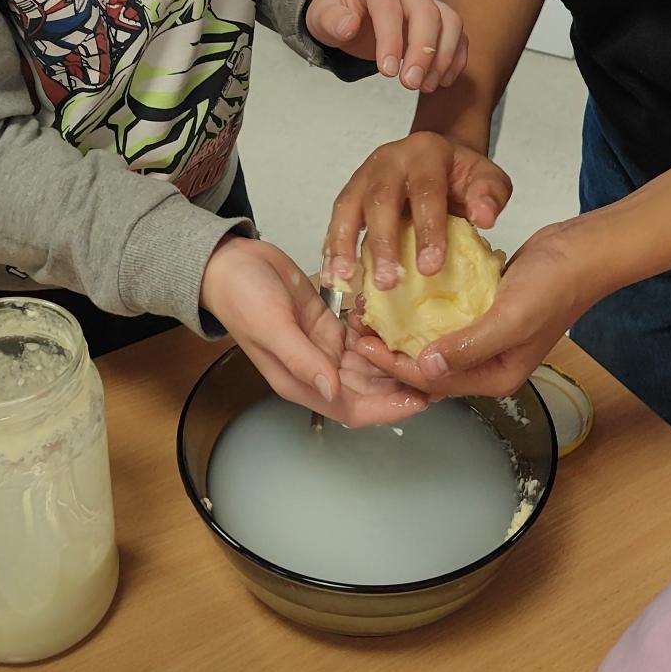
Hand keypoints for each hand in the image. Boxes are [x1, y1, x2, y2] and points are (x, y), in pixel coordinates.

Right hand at [200, 235, 427, 426]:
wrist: (230, 262)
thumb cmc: (243, 296)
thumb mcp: (272, 326)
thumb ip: (303, 360)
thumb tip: (334, 391)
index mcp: (302, 381)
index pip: (353, 409)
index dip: (388, 409)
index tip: (421, 399)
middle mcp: (318, 369)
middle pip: (369, 389)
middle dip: (401, 385)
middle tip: (440, 373)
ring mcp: (326, 346)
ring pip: (371, 362)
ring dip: (396, 358)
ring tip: (432, 348)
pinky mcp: (330, 322)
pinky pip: (364, 334)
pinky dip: (381, 330)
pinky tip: (402, 319)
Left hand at [305, 0, 466, 93]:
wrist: (351, 9)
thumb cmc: (338, 11)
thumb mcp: (321, 16)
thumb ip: (331, 20)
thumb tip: (348, 26)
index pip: (389, 8)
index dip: (391, 40)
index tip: (387, 72)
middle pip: (427, 13)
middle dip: (423, 52)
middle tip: (410, 84)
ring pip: (450, 21)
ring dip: (443, 57)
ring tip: (426, 86)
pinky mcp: (440, 17)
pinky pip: (458, 34)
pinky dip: (455, 58)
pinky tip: (441, 80)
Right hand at [323, 130, 512, 289]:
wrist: (438, 158)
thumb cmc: (462, 176)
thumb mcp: (487, 178)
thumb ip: (490, 194)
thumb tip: (484, 218)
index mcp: (426, 153)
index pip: (426, 190)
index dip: (427, 229)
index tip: (430, 267)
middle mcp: (390, 159)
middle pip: (380, 199)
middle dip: (382, 242)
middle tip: (388, 281)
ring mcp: (365, 175)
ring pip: (348, 207)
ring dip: (344, 245)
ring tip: (345, 279)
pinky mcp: (351, 192)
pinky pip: (336, 218)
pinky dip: (332, 247)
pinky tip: (333, 275)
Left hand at [352, 218, 593, 396]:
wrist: (582, 250)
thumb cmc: (554, 284)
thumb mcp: (512, 317)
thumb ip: (471, 345)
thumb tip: (427, 367)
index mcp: (496, 375)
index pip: (434, 380)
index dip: (394, 365)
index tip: (362, 343)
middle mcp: (489, 363)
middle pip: (429, 367)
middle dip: (391, 353)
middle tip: (356, 331)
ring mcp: (486, 338)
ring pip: (433, 344)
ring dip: (402, 333)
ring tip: (370, 314)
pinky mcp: (483, 313)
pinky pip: (444, 320)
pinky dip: (420, 314)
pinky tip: (398, 297)